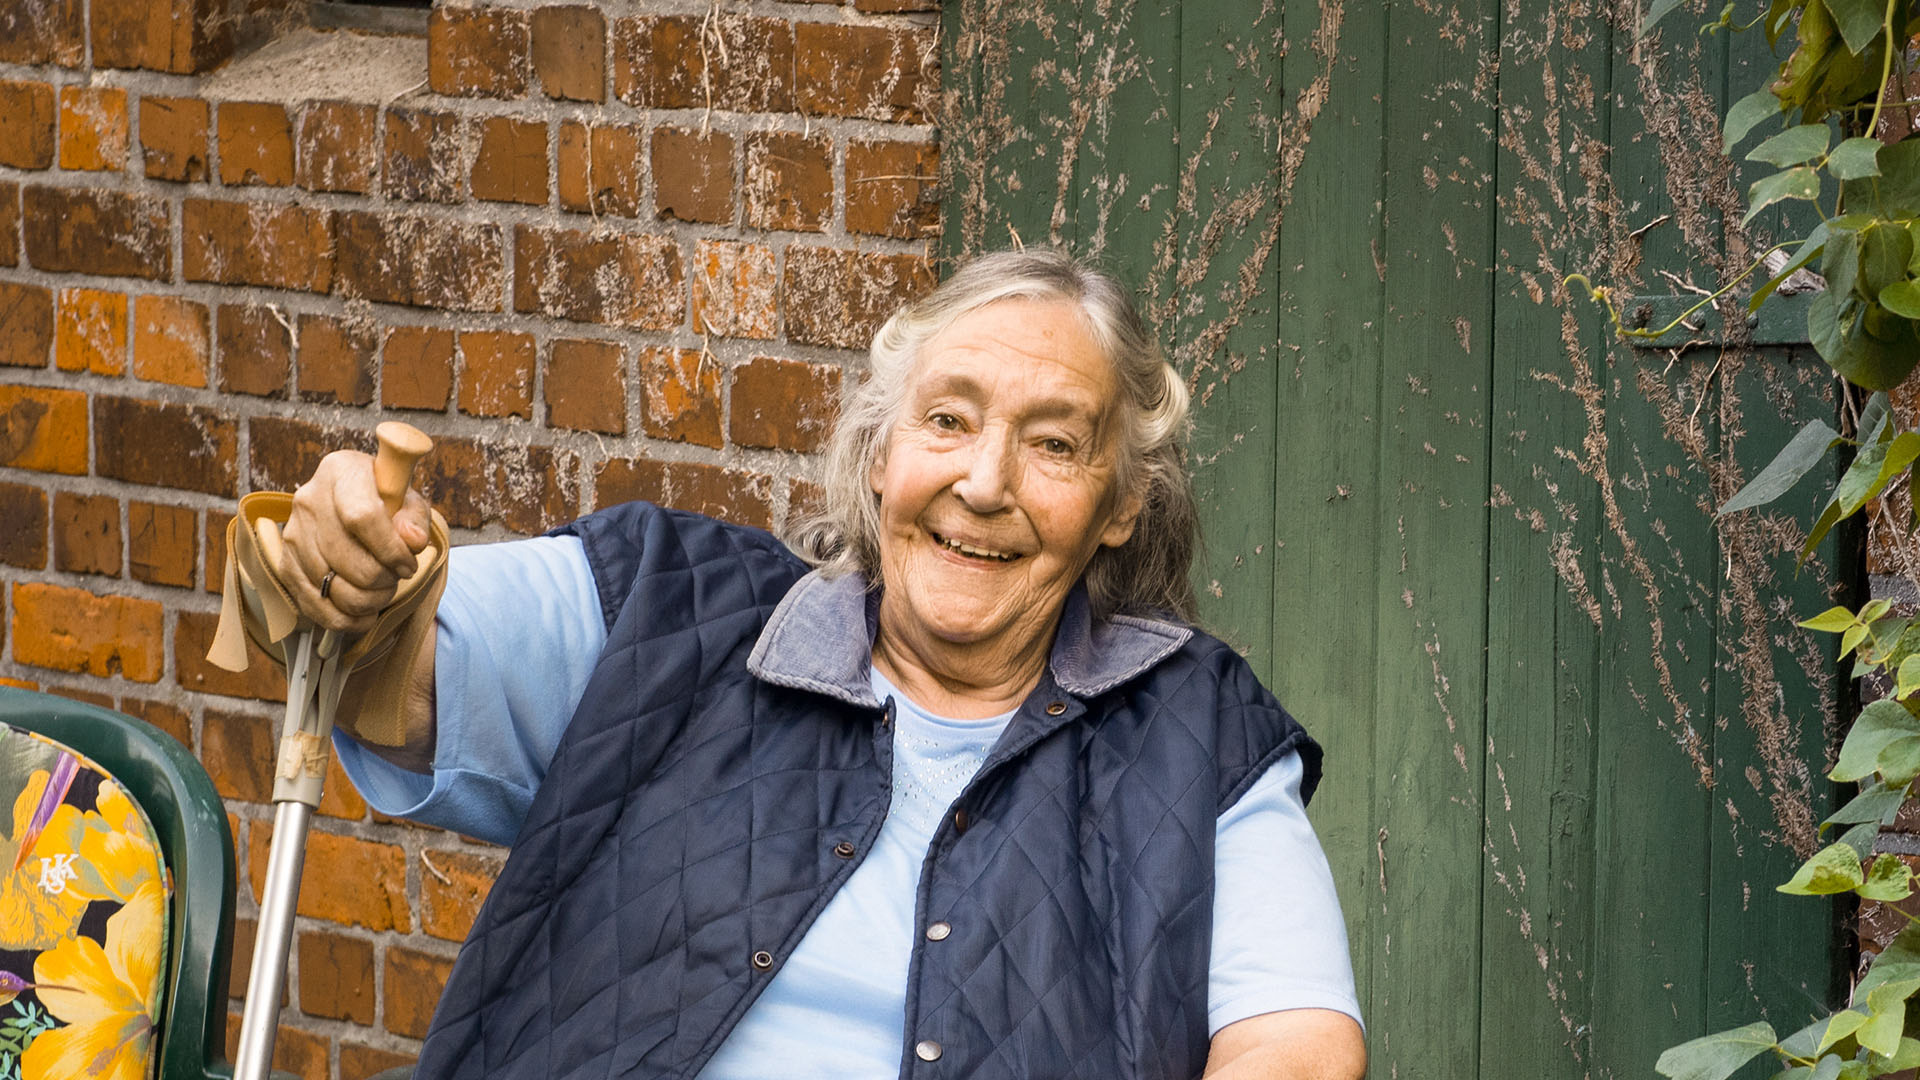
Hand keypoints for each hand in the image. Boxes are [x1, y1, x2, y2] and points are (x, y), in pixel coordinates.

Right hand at [277, 449, 432, 634]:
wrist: (352, 506)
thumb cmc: (386, 504)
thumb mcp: (409, 501)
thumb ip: (416, 519)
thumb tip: (411, 540)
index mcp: (342, 472)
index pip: (362, 516)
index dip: (390, 549)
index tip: (408, 565)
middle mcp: (309, 499)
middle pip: (346, 557)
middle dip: (381, 579)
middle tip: (396, 578)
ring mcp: (292, 533)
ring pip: (331, 586)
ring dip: (367, 600)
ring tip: (383, 590)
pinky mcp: (285, 563)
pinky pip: (314, 605)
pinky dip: (345, 619)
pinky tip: (365, 613)